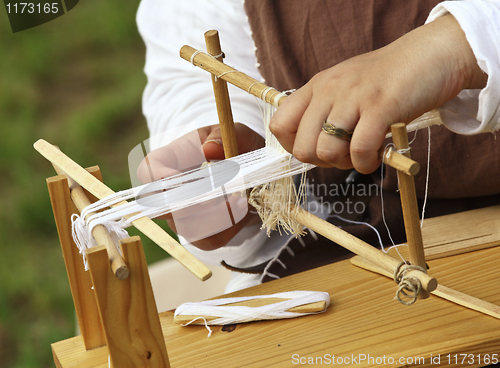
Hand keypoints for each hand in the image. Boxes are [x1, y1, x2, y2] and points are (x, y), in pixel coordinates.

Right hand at [137, 123, 264, 249]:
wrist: (257, 175)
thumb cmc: (238, 147)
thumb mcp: (236, 133)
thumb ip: (223, 136)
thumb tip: (208, 148)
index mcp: (170, 160)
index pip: (147, 171)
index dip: (158, 178)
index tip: (184, 179)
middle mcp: (171, 192)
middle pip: (161, 207)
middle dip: (189, 205)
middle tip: (216, 195)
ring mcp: (184, 216)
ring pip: (186, 228)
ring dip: (214, 217)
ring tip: (240, 199)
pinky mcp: (202, 234)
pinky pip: (208, 240)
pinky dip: (227, 228)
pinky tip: (241, 208)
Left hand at [270, 15, 486, 173]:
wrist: (430, 55)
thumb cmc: (386, 80)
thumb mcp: (344, 88)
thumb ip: (323, 112)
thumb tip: (309, 150)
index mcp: (316, 87)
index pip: (279, 125)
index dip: (294, 148)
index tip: (317, 151)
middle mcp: (328, 90)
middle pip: (302, 148)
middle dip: (323, 162)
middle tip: (345, 155)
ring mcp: (353, 97)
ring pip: (327, 152)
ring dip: (345, 164)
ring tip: (362, 154)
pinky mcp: (381, 107)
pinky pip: (360, 150)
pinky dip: (366, 163)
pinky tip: (377, 156)